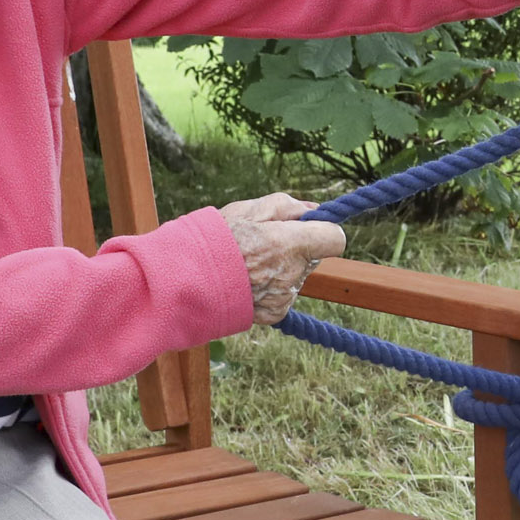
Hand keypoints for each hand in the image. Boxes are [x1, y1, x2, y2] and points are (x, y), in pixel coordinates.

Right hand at [221, 192, 343, 324]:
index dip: (323, 230)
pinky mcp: (274, 313)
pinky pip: (284, 295)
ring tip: (248, 263)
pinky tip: (247, 281)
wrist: (183, 282)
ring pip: (297, 276)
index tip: (307, 227)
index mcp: (290, 243)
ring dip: (282, 268)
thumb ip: (287, 206)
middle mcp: (292, 273)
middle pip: (313, 256)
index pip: (335, 238)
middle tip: (264, 243)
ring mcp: (284, 296)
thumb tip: (313, 209)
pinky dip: (271, 288)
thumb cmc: (213, 240)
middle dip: (296, 248)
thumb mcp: (248, 210)